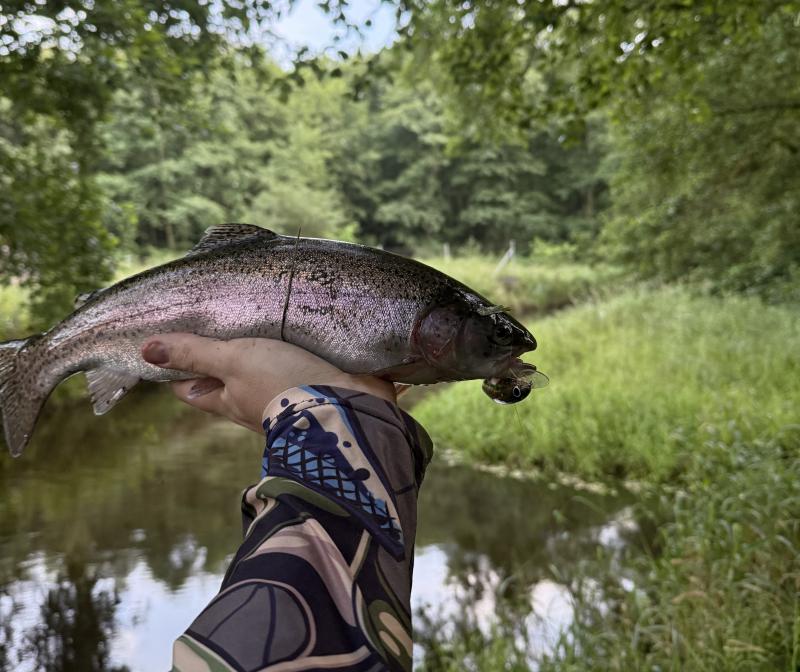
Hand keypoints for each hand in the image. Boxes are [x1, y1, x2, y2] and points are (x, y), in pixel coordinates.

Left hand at [140, 334, 396, 432]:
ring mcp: (285, 396)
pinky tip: (297, 329)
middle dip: (220, 356)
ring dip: (261, 352)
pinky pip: (296, 367)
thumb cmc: (282, 385)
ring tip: (258, 317)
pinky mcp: (314, 386)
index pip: (190, 388)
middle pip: (226, 380)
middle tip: (218, 319)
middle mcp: (253, 402)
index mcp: (228, 401)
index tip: (172, 344)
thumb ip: (195, 353)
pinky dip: (293, 351)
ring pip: (263, 372)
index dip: (176, 369)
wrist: (348, 406)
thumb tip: (146, 350)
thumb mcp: (233, 361)